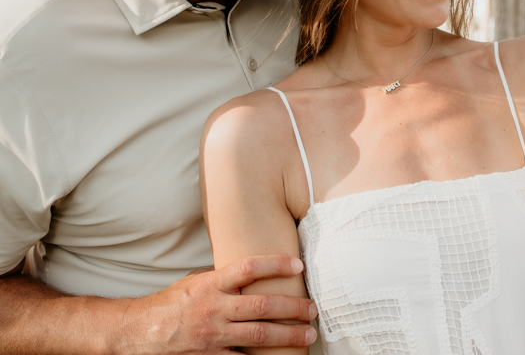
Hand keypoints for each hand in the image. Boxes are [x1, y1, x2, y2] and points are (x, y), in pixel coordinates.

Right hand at [114, 254, 317, 354]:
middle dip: (294, 308)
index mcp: (210, 284)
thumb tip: (255, 274)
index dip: (276, 264)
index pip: (249, 268)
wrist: (134, 331)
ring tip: (307, 334)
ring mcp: (211, 336)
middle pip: (263, 306)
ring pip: (259, 335)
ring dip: (288, 335)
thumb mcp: (195, 283)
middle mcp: (213, 309)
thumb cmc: (169, 304)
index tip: (298, 264)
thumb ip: (224, 280)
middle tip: (314, 309)